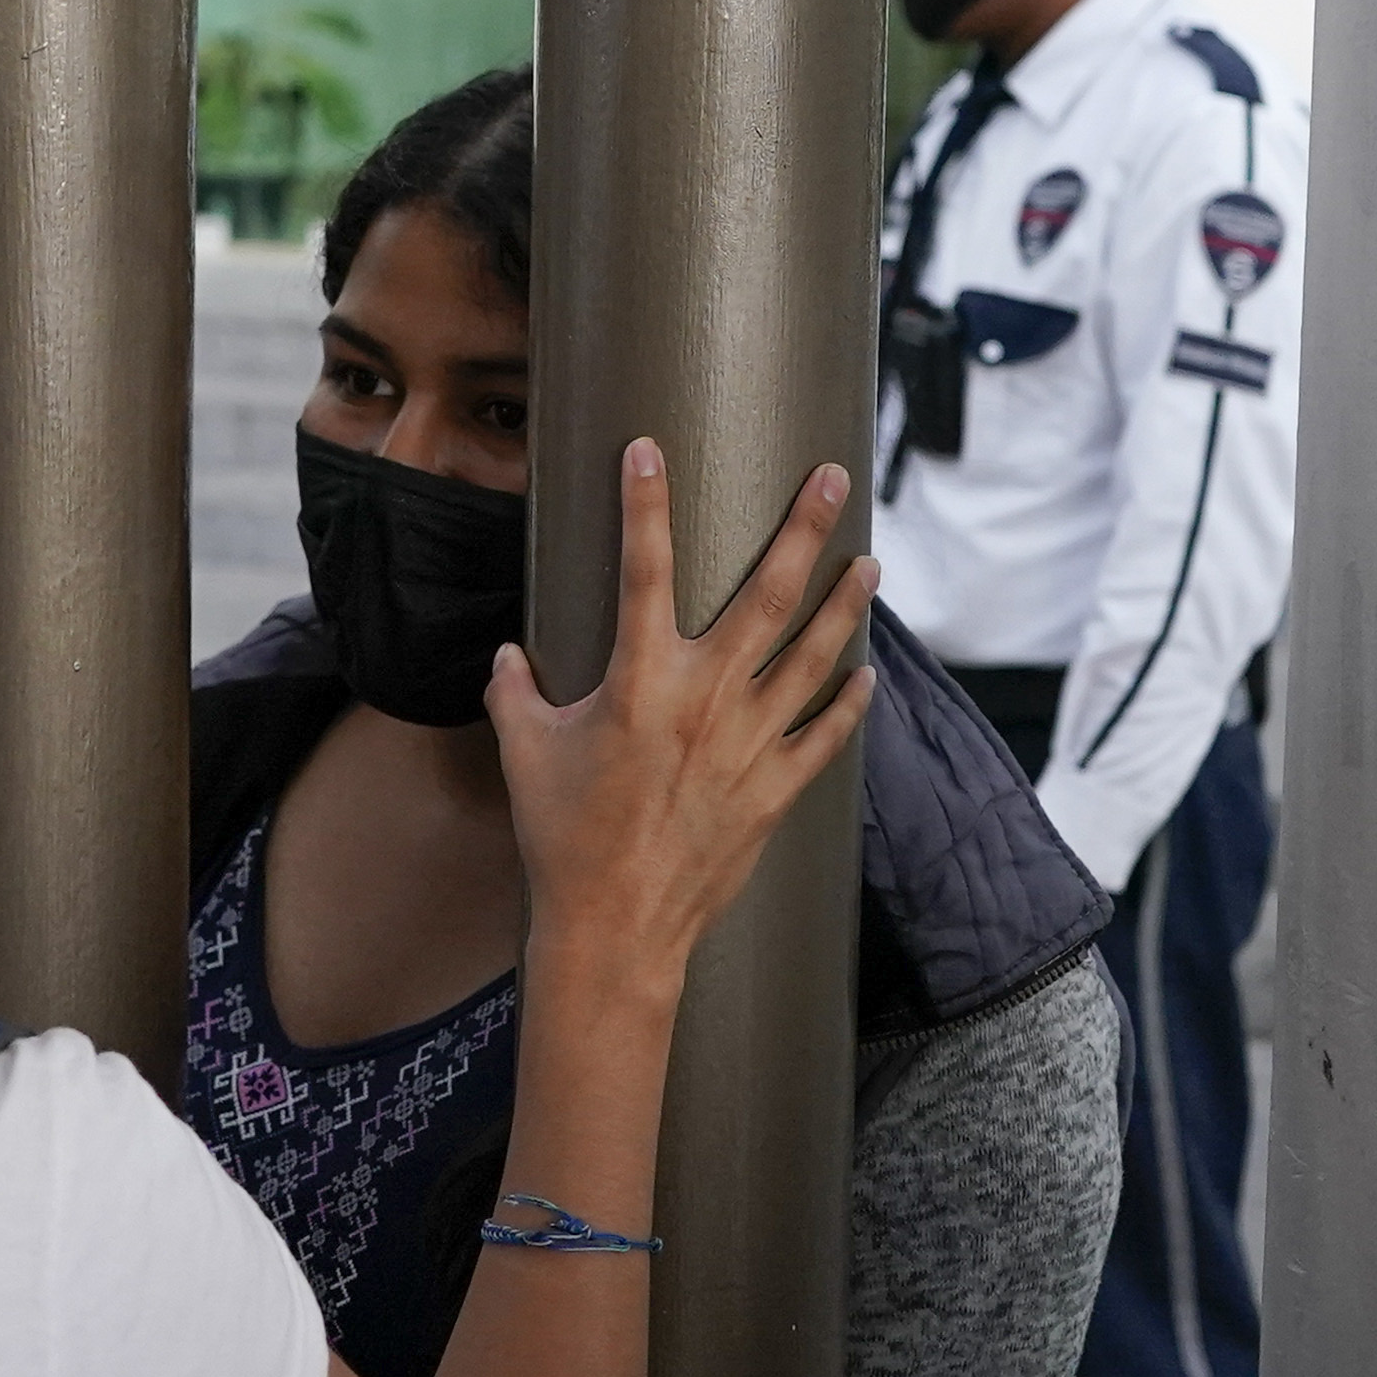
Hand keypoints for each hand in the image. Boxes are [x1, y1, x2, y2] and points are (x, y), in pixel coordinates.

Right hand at [485, 441, 875, 985]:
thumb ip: (515, 692)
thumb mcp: (523, 752)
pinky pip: (825, 736)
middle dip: (803, 530)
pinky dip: (849, 703)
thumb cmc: (562, 837)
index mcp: (639, 681)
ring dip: (844, 604)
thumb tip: (508, 657)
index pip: (643, 569)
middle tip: (834, 478)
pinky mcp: (774, 789)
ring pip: (813, 656)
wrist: (614, 927)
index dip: (643, 505)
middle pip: (767, 596)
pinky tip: (867, 672)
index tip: (647, 449)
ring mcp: (749, 744)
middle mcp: (706, 700)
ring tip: (868, 562)